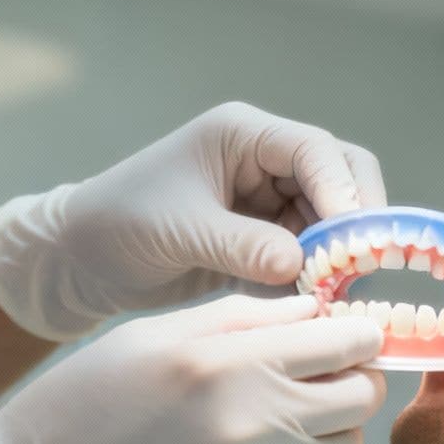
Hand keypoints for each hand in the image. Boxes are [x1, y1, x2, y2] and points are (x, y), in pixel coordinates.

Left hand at [0, 101, 386, 340]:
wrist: (81, 260)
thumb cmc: (118, 224)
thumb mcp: (180, 231)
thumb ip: (242, 246)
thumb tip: (301, 265)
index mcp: (243, 135)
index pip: (315, 151)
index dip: (344, 190)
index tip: (355, 236)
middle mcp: (265, 161)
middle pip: (341, 179)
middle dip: (356, 223)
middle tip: (363, 270)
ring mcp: (269, 201)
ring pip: (332, 223)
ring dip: (340, 258)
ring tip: (341, 298)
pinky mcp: (266, 240)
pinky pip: (310, 256)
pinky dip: (317, 279)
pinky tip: (318, 308)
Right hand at [0, 294, 385, 443]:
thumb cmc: (83, 406)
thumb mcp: (152, 336)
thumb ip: (241, 318)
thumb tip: (316, 310)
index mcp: (230, 358)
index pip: (348, 341)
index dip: (355, 338)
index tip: (343, 341)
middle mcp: (256, 420)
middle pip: (361, 397)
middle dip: (348, 384)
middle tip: (312, 384)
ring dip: (322, 435)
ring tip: (270, 428)